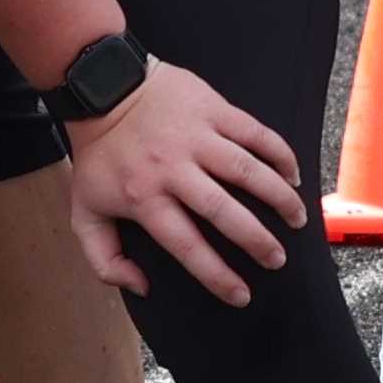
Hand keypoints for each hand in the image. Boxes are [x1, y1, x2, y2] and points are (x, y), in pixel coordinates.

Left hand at [59, 55, 303, 303]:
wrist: (103, 87)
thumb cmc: (99, 156)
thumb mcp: (84, 212)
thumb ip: (105, 259)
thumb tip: (140, 287)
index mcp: (144, 197)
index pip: (187, 245)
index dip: (217, 275)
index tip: (241, 295)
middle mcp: (173, 169)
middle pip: (224, 211)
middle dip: (257, 241)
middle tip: (277, 260)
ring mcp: (196, 137)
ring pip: (248, 171)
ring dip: (279, 197)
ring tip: (298, 220)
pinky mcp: (213, 109)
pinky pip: (255, 133)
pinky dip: (280, 154)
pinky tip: (293, 174)